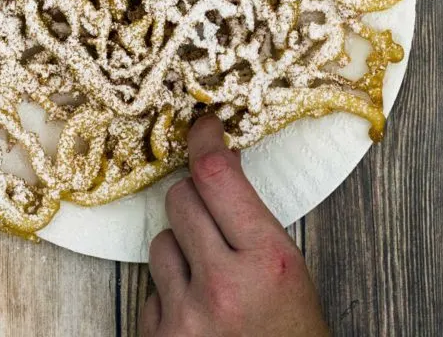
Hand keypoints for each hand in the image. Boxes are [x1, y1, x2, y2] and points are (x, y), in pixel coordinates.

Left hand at [142, 116, 328, 336]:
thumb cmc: (292, 334)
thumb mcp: (290, 271)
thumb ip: (252, 222)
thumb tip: (218, 165)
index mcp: (267, 262)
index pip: (217, 178)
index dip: (204, 141)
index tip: (201, 127)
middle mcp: (222, 286)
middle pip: (180, 199)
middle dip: (194, 198)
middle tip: (214, 216)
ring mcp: (184, 317)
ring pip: (160, 241)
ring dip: (180, 249)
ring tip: (210, 279)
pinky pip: (149, 288)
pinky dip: (170, 293)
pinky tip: (198, 314)